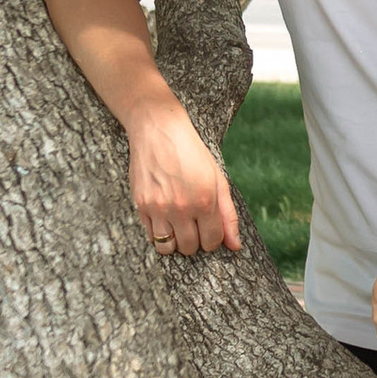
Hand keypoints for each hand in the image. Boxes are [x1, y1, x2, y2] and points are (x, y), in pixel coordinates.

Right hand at [125, 96, 239, 259]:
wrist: (158, 130)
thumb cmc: (191, 152)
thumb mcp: (217, 179)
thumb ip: (228, 214)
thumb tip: (235, 246)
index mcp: (205, 200)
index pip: (212, 240)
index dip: (213, 239)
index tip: (209, 230)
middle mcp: (181, 207)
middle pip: (190, 247)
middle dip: (195, 241)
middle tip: (194, 226)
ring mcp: (158, 208)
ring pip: (168, 247)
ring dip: (176, 242)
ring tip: (179, 227)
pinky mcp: (141, 205)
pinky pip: (151, 236)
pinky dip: (159, 234)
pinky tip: (165, 219)